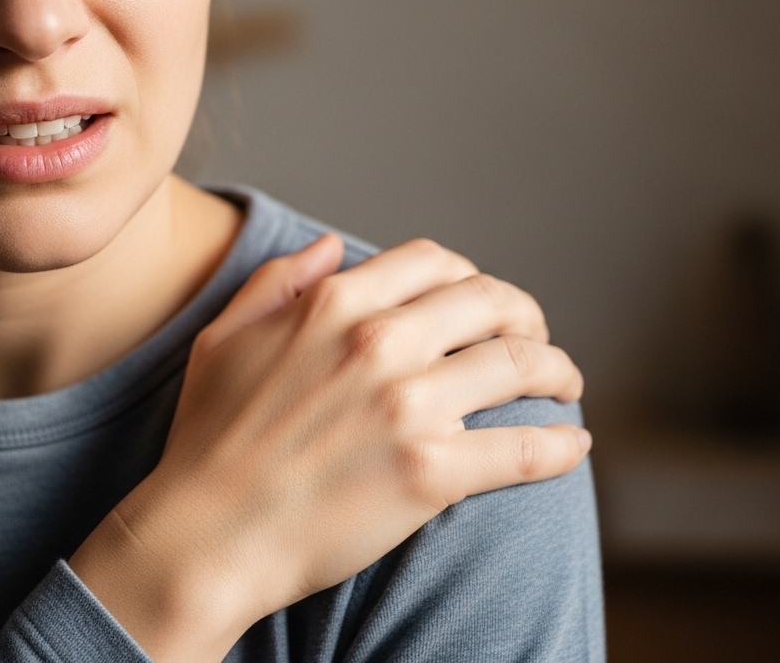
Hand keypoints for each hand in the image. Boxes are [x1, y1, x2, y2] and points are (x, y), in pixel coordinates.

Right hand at [71, 236, 587, 662]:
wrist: (206, 535)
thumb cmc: (208, 438)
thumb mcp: (224, 336)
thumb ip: (279, 280)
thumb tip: (331, 246)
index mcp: (335, 304)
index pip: (433, 261)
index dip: (468, 274)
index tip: (479, 299)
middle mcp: (378, 342)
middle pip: (490, 300)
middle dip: (525, 312)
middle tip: (535, 335)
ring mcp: (408, 406)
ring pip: (520, 364)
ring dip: (556, 370)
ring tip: (564, 383)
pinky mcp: (429, 472)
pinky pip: (523, 449)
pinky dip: (560, 445)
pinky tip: (573, 444)